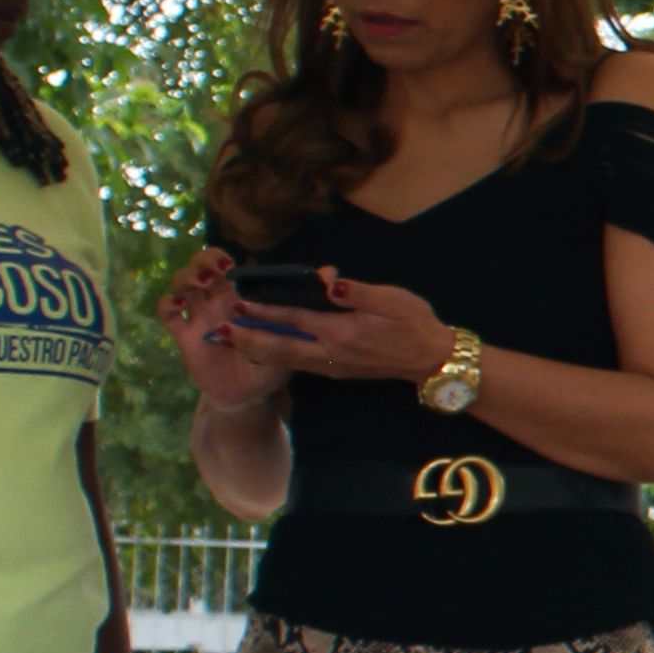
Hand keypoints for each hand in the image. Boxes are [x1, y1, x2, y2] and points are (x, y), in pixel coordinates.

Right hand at [154, 250, 301, 415]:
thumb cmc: (273, 360)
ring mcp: (201, 315)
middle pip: (202, 266)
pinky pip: (167, 314)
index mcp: (242, 295)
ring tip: (200, 285)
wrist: (250, 394)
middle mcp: (219, 300)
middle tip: (217, 270)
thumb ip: (307, 305)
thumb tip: (330, 275)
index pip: (229, 265)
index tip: (232, 264)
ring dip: (187, 277)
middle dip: (204, 260)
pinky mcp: (186, 334)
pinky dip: (166, 304)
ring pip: (182, 282)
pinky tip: (177, 304)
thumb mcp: (292, 334)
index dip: (224, 257)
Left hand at [226, 267, 456, 387]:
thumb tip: (327, 281)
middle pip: (281, 347)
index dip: (265, 311)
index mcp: (344, 331)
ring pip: (286, 360)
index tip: (238, 303)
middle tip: (220, 330)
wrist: (433, 361)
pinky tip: (262, 351)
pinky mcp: (337, 371)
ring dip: (256, 351)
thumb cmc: (416, 323)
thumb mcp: (393, 299)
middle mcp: (333, 352)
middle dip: (248, 337)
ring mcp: (334, 365)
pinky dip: (275, 358)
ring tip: (231, 342)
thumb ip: (357, 292)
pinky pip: (298, 365)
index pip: (295, 319)